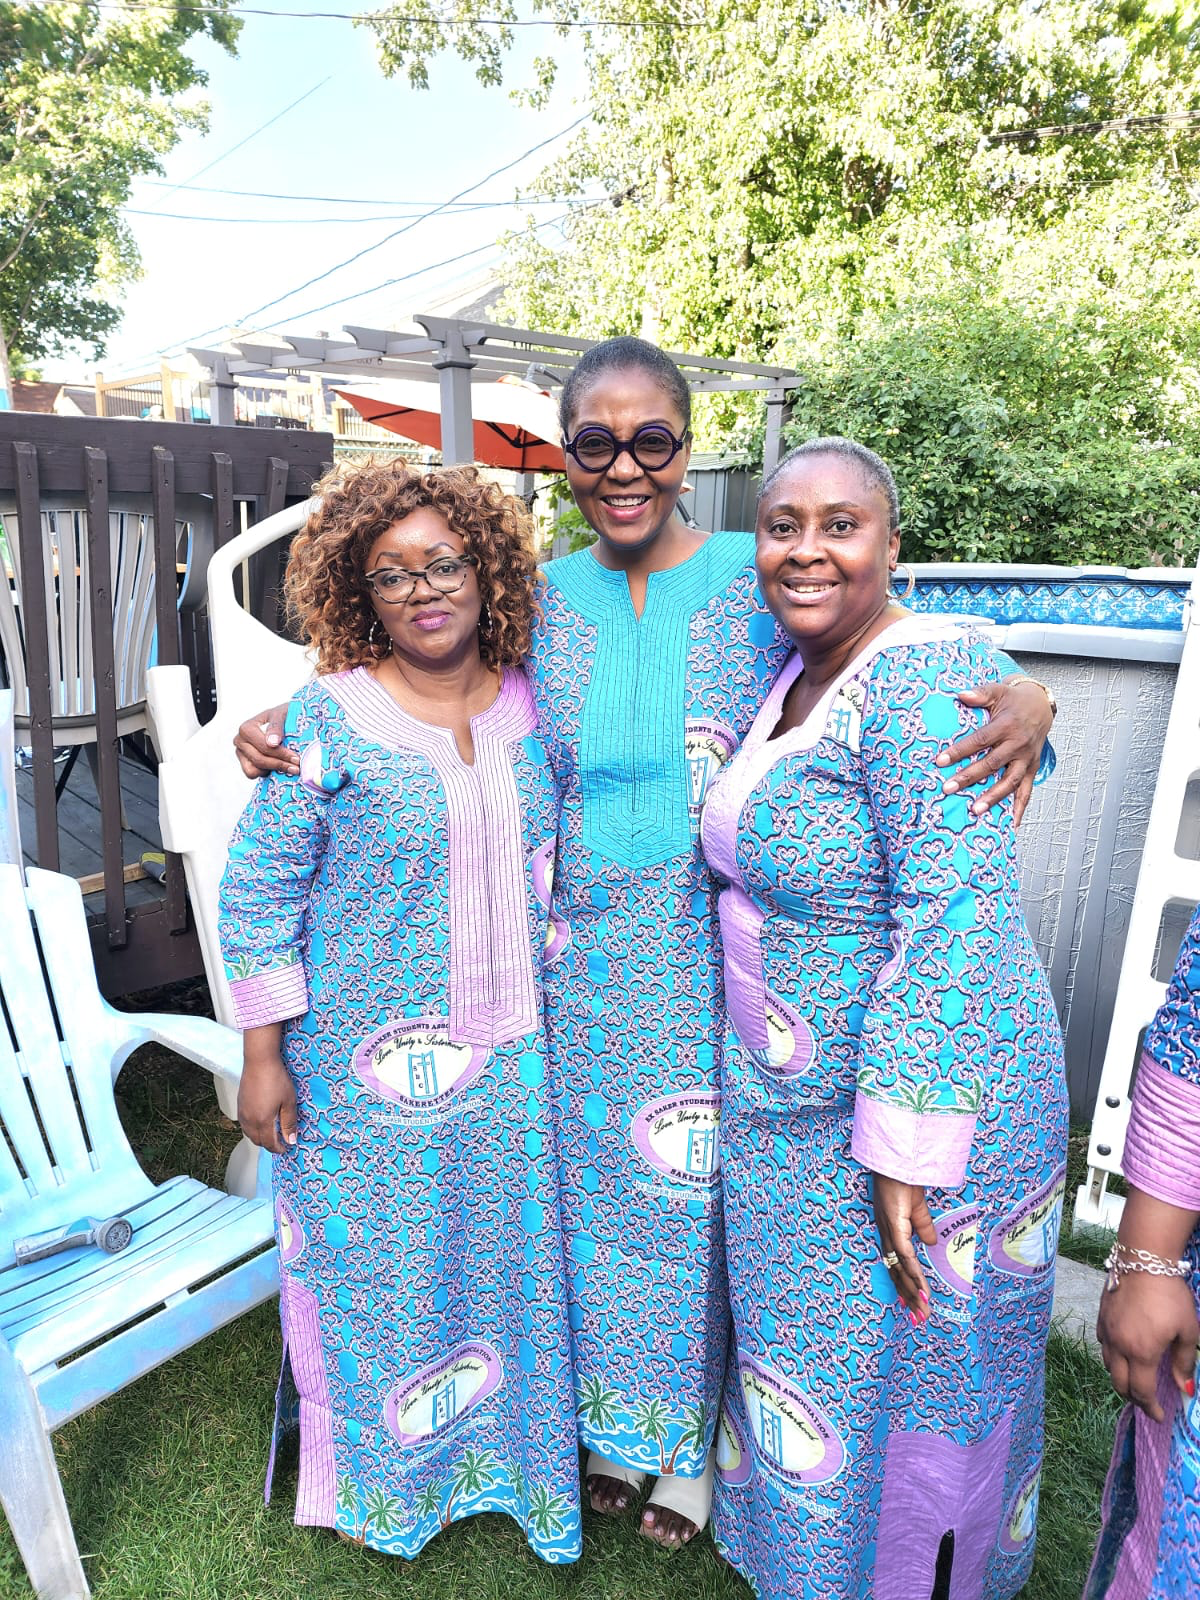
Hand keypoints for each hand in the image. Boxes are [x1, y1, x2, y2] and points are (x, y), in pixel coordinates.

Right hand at [234, 704, 296, 778]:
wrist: (283, 719)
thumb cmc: (283, 715)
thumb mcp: (282, 715)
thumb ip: (276, 726)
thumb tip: (272, 743)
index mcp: (246, 728)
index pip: (263, 746)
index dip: (280, 754)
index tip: (296, 758)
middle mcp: (240, 741)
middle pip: (259, 760)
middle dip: (280, 764)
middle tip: (297, 767)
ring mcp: (241, 753)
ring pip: (255, 770)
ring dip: (273, 770)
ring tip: (290, 767)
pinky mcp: (245, 762)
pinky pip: (252, 774)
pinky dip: (266, 773)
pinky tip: (279, 766)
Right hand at [238, 1045, 297, 1153]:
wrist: (259, 1062)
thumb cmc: (276, 1079)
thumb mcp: (288, 1101)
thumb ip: (289, 1122)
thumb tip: (291, 1140)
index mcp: (262, 1121)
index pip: (269, 1143)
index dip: (278, 1148)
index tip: (287, 1148)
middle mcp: (249, 1120)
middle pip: (258, 1141)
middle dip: (269, 1145)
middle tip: (281, 1142)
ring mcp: (242, 1113)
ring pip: (249, 1134)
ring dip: (260, 1138)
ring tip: (271, 1134)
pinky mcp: (240, 1105)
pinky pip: (245, 1125)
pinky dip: (252, 1129)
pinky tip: (260, 1123)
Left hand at [873, 1173, 935, 1318]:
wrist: (898, 1164)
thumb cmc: (905, 1182)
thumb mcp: (918, 1210)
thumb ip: (923, 1227)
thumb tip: (931, 1244)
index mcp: (890, 1233)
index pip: (895, 1265)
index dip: (903, 1285)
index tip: (910, 1304)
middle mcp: (886, 1237)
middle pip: (896, 1274)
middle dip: (908, 1298)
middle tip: (918, 1320)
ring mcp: (889, 1233)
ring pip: (900, 1270)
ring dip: (912, 1293)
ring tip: (922, 1313)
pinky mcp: (895, 1227)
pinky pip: (906, 1257)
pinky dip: (915, 1276)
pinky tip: (922, 1291)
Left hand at [935, 676, 1053, 825]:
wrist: (1041, 704)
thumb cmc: (1014, 699)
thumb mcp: (998, 690)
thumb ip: (980, 693)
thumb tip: (961, 695)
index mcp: (1006, 725)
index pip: (980, 740)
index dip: (960, 751)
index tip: (940, 761)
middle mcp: (1018, 744)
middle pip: (992, 764)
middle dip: (970, 777)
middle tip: (948, 789)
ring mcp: (1026, 758)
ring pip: (1011, 781)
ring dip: (994, 798)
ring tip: (976, 810)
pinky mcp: (1032, 768)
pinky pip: (1027, 790)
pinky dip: (1020, 808)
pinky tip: (1012, 823)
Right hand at [1097, 1272, 1198, 1421]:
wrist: (1143, 1260)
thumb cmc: (1170, 1294)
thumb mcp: (1188, 1330)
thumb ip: (1184, 1362)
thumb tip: (1184, 1389)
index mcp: (1141, 1353)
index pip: (1142, 1391)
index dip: (1151, 1408)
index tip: (1160, 1416)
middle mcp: (1119, 1346)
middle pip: (1119, 1384)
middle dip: (1134, 1397)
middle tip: (1148, 1400)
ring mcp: (1106, 1330)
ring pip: (1108, 1365)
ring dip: (1121, 1377)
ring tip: (1135, 1377)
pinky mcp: (1101, 1317)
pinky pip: (1102, 1345)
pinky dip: (1112, 1356)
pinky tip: (1123, 1351)